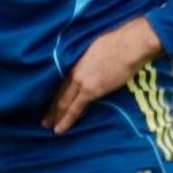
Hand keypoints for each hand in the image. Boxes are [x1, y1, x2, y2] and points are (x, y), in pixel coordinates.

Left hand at [43, 17, 164, 133]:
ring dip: (56, 116)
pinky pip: (75, 108)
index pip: (61, 83)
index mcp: (75, 62)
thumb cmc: (118, 43)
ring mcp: (81, 82)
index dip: (54, 95)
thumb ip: (89, 60)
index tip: (48, 103)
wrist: (128, 45)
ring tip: (48, 127)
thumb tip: (92, 65)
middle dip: (51, 109)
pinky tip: (60, 129)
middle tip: (44, 121)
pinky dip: (67, 120)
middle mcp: (74, 73)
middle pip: (59, 94)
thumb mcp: (96, 49)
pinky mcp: (90, 90)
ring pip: (63, 103)